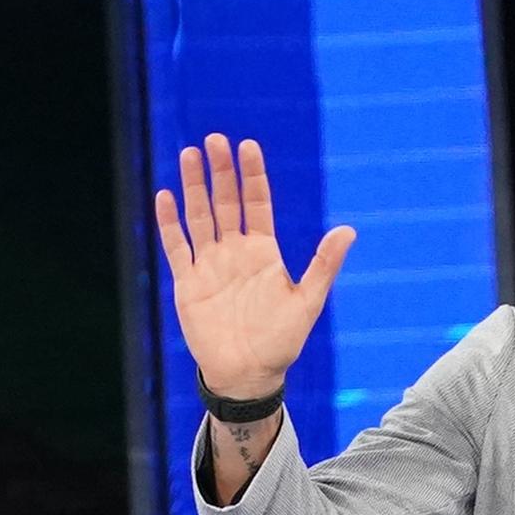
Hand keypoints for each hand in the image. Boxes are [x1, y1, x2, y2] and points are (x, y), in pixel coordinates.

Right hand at [153, 135, 352, 403]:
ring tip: (189, 155)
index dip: (252, 174)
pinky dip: (170, 223)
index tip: (248, 146)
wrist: (248, 375)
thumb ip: (324, 264)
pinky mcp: (188, 283)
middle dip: (220, 171)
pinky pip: (177, 247)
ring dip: (194, 186)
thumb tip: (349, 230)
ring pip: (199, 216)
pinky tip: (166, 196)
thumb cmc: (281, 342)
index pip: (256, 202)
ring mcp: (210, 265)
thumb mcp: (308, 301)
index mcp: (263, 251)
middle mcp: (235, 252)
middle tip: (215, 139)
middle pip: (225, 201)